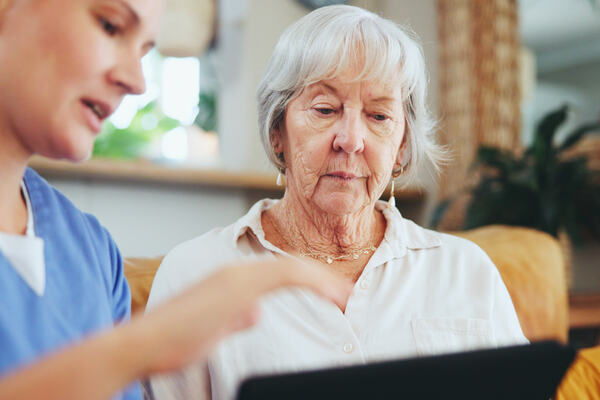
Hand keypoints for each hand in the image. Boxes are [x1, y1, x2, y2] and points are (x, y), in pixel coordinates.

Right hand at [132, 257, 352, 374]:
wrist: (144, 343)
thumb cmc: (174, 340)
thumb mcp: (213, 328)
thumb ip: (236, 316)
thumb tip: (255, 311)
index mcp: (232, 282)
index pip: (279, 275)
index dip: (308, 282)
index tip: (331, 295)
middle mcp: (237, 272)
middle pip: (290, 268)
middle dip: (322, 279)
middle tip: (346, 293)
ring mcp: (238, 277)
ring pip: (292, 268)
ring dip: (323, 280)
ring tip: (346, 295)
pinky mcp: (239, 286)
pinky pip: (286, 276)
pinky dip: (313, 282)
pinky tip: (332, 296)